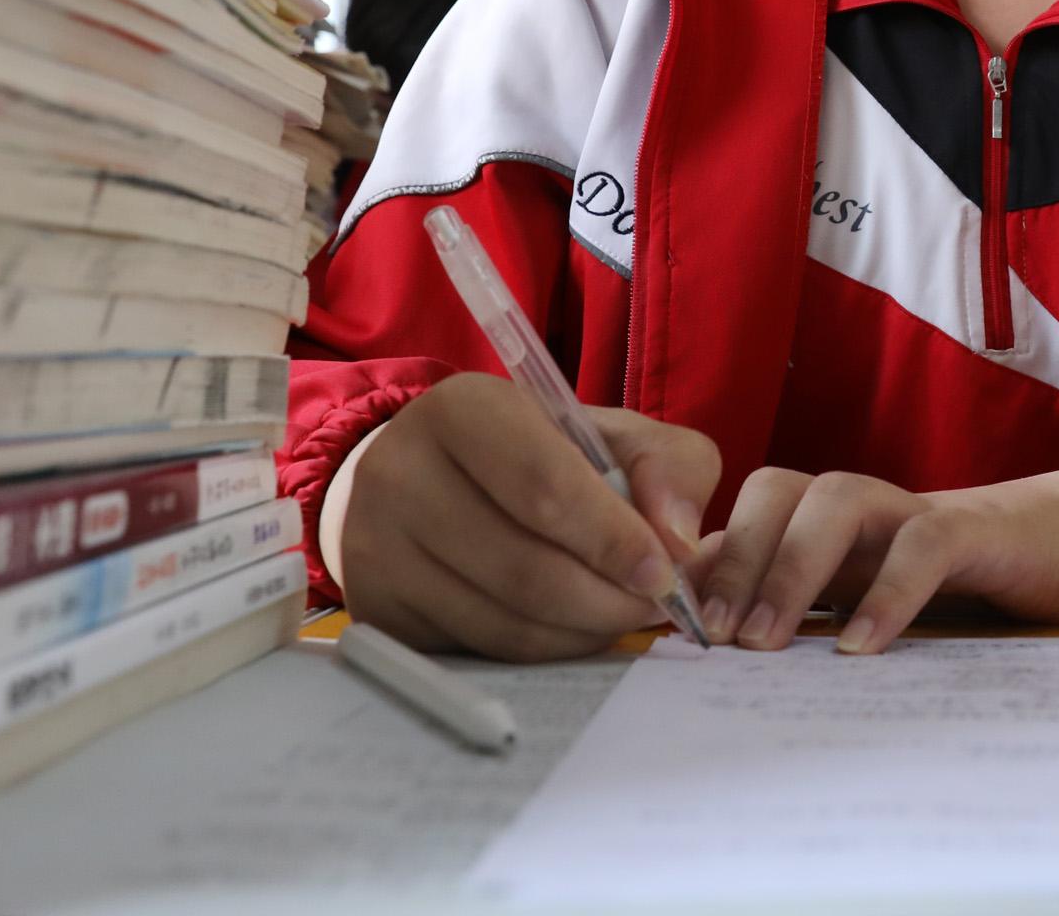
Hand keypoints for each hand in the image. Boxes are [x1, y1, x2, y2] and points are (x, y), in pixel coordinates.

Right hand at [326, 372, 719, 661]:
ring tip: (621, 615)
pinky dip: (544, 650)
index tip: (665, 573)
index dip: (613, 538)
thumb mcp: (605, 433)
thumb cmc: (533, 453)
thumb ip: (666, 466)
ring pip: (505, 620)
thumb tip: (681, 541)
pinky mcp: (376, 609)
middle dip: (609, 599)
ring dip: (583, 631)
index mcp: (463, 409)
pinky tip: (572, 628)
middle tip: (657, 607)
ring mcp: (378, 547)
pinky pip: (480, 650)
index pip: (543, 486)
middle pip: (525, 568)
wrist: (421, 480)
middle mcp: (402, 473)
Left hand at [692, 461, 1058, 655]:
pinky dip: (886, 590)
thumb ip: (799, 620)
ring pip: (837, 500)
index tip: (667, 627)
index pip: (740, 517)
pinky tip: (862, 646)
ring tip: (771, 643)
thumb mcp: (859, 608)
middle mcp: (856, 509)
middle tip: (718, 637)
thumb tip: (712, 664)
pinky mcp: (970, 529)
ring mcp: (910, 511)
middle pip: (775, 491)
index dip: (699, 562)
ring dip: (793, 567)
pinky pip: (921, 542)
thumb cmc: (946, 587)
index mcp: (819, 526)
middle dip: (736, 558)